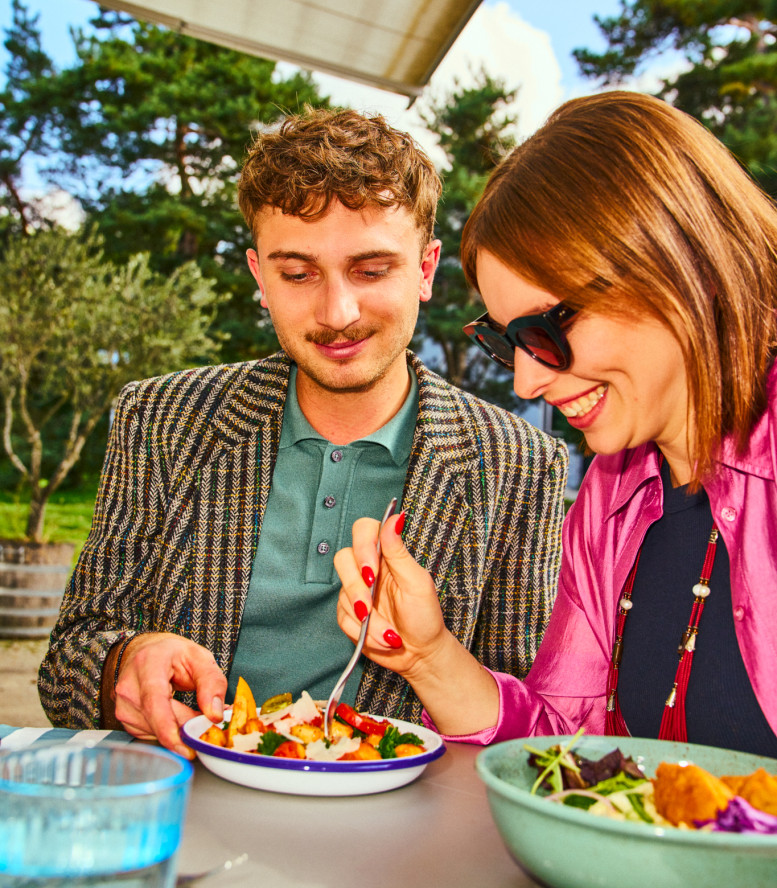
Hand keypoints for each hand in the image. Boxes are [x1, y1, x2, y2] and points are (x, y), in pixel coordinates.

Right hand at [111, 632, 225, 758]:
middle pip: (157, 721)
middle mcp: (129, 686)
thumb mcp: (200, 658)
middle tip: (209, 727)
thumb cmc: (173, 654)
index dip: (168, 727)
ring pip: (155, 732)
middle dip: (187, 730)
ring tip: (194, 714)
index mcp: (147, 665)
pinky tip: (178, 719)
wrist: (148, 653)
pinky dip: (170, 732)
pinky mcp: (126, 720)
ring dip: (179, 731)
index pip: (154, 702)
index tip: (187, 747)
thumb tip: (215, 715)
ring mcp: (123, 705)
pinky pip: (151, 735)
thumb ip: (212, 683)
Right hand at [335, 515, 499, 734]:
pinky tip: (380, 638)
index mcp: (387, 556)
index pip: (363, 530)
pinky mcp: (348, 614)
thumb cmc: (425, 617)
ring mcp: (356, 592)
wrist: (420, 655)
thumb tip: (396, 516)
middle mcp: (369, 569)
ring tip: (388, 633)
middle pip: (342, 558)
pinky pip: (341, 617)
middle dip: (357, 588)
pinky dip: (361, 631)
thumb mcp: (416, 582)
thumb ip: (399, 551)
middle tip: (371, 606)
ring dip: (366, 618)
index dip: (362, 547)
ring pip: (342, 593)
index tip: (372, 571)